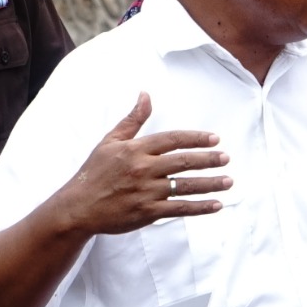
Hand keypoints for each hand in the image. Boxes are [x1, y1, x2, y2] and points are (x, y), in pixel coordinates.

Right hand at [56, 93, 230, 236]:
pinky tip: (217, 205)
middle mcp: (143, 169)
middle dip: (209, 160)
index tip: (215, 139)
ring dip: (211, 184)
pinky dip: (200, 207)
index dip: (196, 138)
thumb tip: (145, 94)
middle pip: (184, 161)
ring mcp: (146, 192)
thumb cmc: (94, 172)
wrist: (77, 207)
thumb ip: (132, 119)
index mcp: (135, 150)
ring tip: (229, 181)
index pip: (173, 139)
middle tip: (226, 158)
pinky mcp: (147, 212)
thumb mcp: (110, 142)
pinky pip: (179, 208)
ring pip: (185, 186)